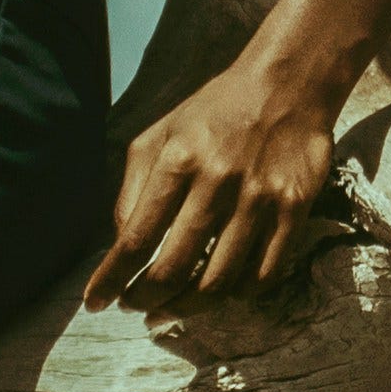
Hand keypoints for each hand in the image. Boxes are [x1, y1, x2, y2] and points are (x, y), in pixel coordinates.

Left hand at [88, 55, 344, 306]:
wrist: (288, 83)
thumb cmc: (215, 112)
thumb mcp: (160, 134)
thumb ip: (134, 187)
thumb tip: (121, 245)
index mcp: (178, 160)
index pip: (136, 238)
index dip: (111, 279)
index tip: (95, 303)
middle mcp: (218, 181)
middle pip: (175, 269)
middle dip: (145, 300)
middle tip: (135, 307)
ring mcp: (260, 199)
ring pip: (219, 282)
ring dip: (187, 307)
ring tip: (171, 308)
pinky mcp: (295, 209)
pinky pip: (263, 275)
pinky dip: (237, 295)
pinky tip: (220, 292)